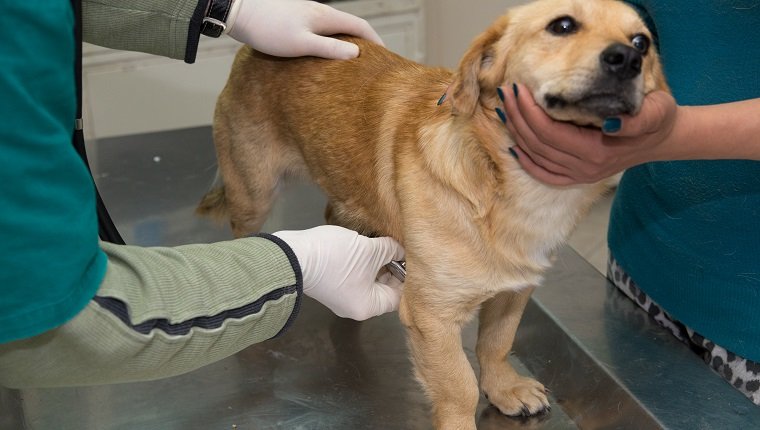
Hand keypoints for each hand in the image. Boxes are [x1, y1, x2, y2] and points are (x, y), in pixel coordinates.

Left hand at [227, 0, 383, 58]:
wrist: (239, 11)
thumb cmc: (268, 29)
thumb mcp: (301, 44)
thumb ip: (328, 49)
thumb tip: (355, 54)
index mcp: (325, 16)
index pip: (360, 26)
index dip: (375, 40)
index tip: (384, 55)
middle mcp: (318, 10)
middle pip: (348, 25)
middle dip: (362, 41)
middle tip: (370, 60)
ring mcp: (305, 12)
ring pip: (333, 27)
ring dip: (345, 40)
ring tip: (348, 60)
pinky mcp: (293, 17)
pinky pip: (319, 29)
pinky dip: (329, 39)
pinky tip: (321, 53)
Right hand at [273, 225, 403, 320]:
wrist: (294, 255)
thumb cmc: (337, 258)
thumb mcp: (370, 251)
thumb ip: (391, 250)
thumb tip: (400, 250)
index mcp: (368, 306)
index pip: (399, 295)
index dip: (408, 275)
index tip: (412, 257)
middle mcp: (355, 306)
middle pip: (384, 289)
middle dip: (392, 267)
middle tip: (400, 248)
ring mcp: (341, 296)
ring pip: (369, 280)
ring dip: (377, 263)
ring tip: (384, 243)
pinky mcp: (331, 283)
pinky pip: (355, 275)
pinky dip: (363, 263)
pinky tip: (367, 245)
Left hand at [499, 84, 678, 185]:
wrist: (661, 140)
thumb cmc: (657, 118)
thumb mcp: (656, 112)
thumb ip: (638, 119)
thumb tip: (612, 124)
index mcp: (598, 151)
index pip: (551, 132)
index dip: (529, 111)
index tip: (518, 89)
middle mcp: (585, 167)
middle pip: (538, 144)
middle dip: (517, 116)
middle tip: (505, 92)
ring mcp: (580, 175)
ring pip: (536, 158)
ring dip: (516, 133)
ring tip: (506, 109)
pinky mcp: (578, 178)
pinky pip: (544, 175)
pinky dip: (526, 162)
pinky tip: (513, 145)